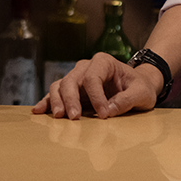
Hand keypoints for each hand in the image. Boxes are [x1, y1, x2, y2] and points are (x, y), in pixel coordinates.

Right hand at [32, 52, 160, 119]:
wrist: (137, 86)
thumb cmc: (140, 87)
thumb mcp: (142, 93)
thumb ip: (128, 100)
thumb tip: (108, 110)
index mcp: (104, 62)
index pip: (93, 78)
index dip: (96, 97)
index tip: (104, 114)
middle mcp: (86, 67)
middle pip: (72, 80)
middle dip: (71, 99)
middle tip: (74, 118)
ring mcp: (77, 78)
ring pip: (60, 86)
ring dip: (57, 101)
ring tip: (58, 116)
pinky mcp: (72, 91)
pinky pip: (55, 94)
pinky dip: (47, 102)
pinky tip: (38, 111)